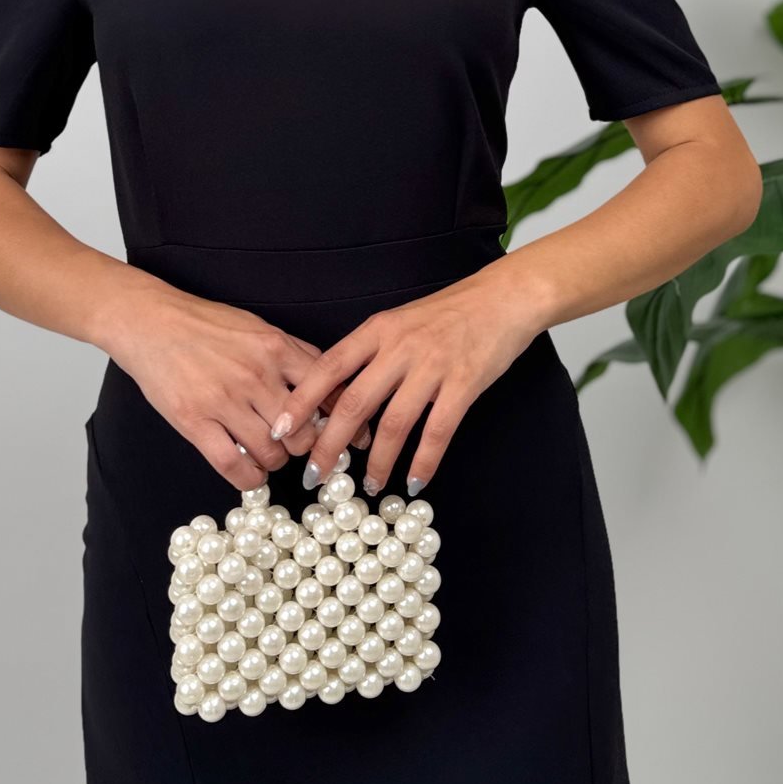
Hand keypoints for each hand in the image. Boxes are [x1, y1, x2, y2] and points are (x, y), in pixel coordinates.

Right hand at [103, 281, 372, 492]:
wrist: (150, 322)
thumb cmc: (204, 323)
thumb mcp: (258, 327)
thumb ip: (293, 354)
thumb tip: (330, 385)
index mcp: (275, 348)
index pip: (326, 393)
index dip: (341, 421)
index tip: (348, 436)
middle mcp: (255, 375)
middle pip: (303, 433)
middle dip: (307, 448)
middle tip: (302, 450)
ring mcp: (223, 400)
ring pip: (272, 453)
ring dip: (277, 463)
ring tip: (272, 457)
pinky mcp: (194, 422)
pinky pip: (233, 465)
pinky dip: (249, 478)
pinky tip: (251, 473)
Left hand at [268, 271, 541, 498]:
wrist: (502, 298)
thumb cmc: (449, 313)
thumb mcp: (400, 322)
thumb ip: (371, 354)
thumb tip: (338, 396)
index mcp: (378, 329)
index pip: (329, 367)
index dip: (301, 401)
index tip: (280, 430)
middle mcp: (400, 347)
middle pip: (354, 402)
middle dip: (330, 443)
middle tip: (314, 474)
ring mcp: (432, 366)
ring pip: (393, 423)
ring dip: (378, 461)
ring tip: (370, 486)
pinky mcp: (464, 384)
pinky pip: (438, 430)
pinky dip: (424, 461)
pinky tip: (415, 481)